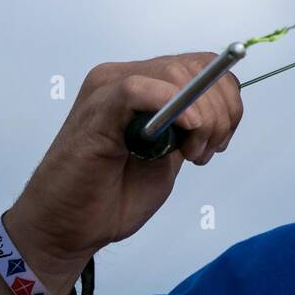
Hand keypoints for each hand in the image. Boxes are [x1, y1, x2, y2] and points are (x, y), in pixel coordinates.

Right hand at [6, 53, 243, 280]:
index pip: (200, 65)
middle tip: (206, 152)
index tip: (223, 139)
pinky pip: (137, 88)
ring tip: (190, 154)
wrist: (69, 228)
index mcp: (145, 86)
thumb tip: (222, 109)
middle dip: (220, 111)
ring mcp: (107, 90)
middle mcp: (124, 78)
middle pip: (195, 67)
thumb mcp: (169, 156)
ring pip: (176, 75)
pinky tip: (186, 130)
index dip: (226, 97)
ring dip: (201, 116)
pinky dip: (171, 104)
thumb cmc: (115, 195)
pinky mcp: (95, 110)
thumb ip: (190, 127)